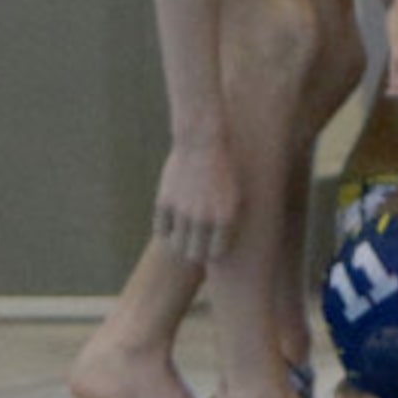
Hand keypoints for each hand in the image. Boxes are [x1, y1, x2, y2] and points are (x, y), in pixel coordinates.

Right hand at [154, 137, 238, 263]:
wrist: (202, 142)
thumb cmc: (225, 167)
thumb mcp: (237, 193)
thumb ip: (228, 218)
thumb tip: (222, 241)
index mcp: (226, 217)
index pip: (216, 253)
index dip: (213, 253)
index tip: (212, 250)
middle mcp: (204, 218)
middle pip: (194, 254)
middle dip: (195, 254)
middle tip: (195, 248)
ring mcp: (182, 211)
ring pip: (176, 245)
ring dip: (180, 244)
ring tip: (183, 240)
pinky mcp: (164, 202)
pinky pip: (161, 230)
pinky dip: (166, 231)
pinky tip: (171, 228)